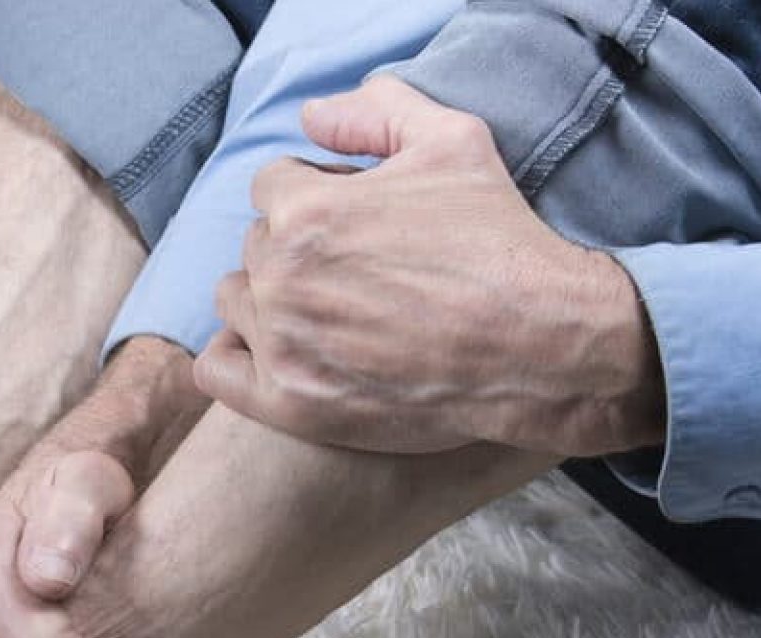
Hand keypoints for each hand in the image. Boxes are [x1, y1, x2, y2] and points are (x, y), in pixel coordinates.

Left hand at [196, 76, 665, 457]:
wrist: (542, 347)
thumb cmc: (501, 241)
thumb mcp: (454, 141)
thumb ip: (376, 111)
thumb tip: (309, 115)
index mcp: (305, 211)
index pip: (273, 187)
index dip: (320, 195)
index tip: (362, 222)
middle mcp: (282, 277)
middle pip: (257, 244)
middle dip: (299, 247)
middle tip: (361, 269)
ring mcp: (282, 344)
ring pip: (238, 300)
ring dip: (271, 299)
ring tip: (332, 310)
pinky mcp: (289, 402)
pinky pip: (218, 370)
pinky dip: (239, 357)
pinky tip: (283, 350)